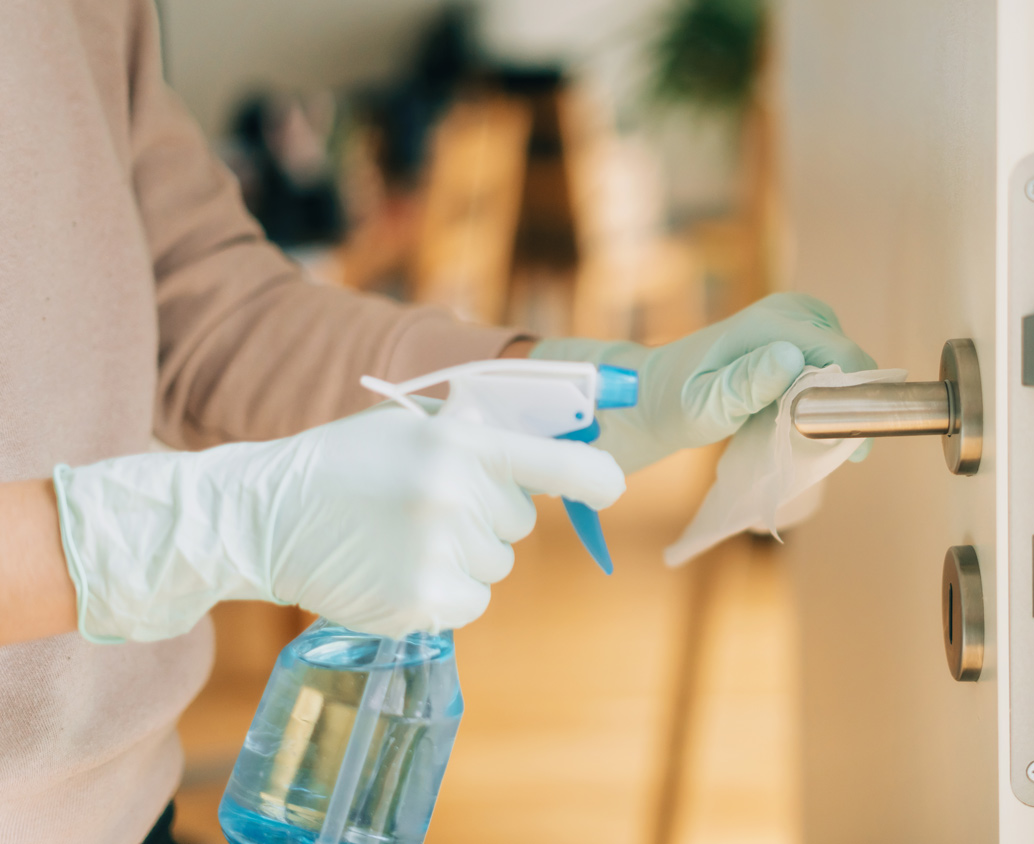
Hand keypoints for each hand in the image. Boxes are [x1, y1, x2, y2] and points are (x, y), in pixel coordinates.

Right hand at [54, 401, 624, 641]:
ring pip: (496, 567)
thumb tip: (552, 441)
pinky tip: (398, 571)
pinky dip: (446, 595)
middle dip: (488, 519)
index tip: (612, 487)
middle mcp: (457, 494)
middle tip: (427, 508)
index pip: (558, 464)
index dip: (596, 478)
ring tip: (402, 538)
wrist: (264, 516)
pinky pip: (472, 603)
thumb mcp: (410, 426)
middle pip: (521, 524)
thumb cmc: (344, 464)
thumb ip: (477, 433)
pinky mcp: (422, 602)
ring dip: (464, 558)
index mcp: (460, 442)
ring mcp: (439, 551)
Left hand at [531, 293, 876, 473]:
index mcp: (772, 324)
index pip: (844, 356)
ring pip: (843, 362)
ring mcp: (793, 316)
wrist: (655, 392)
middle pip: (849, 358)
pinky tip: (806, 416)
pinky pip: (830, 360)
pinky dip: (826, 390)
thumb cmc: (676, 405)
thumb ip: (746, 384)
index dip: (858, 400)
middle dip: (849, 402)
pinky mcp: (793, 330)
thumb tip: (789, 356)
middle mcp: (789, 310)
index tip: (852, 445)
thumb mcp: (706, 405)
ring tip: (812, 433)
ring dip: (837, 398)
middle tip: (828, 446)